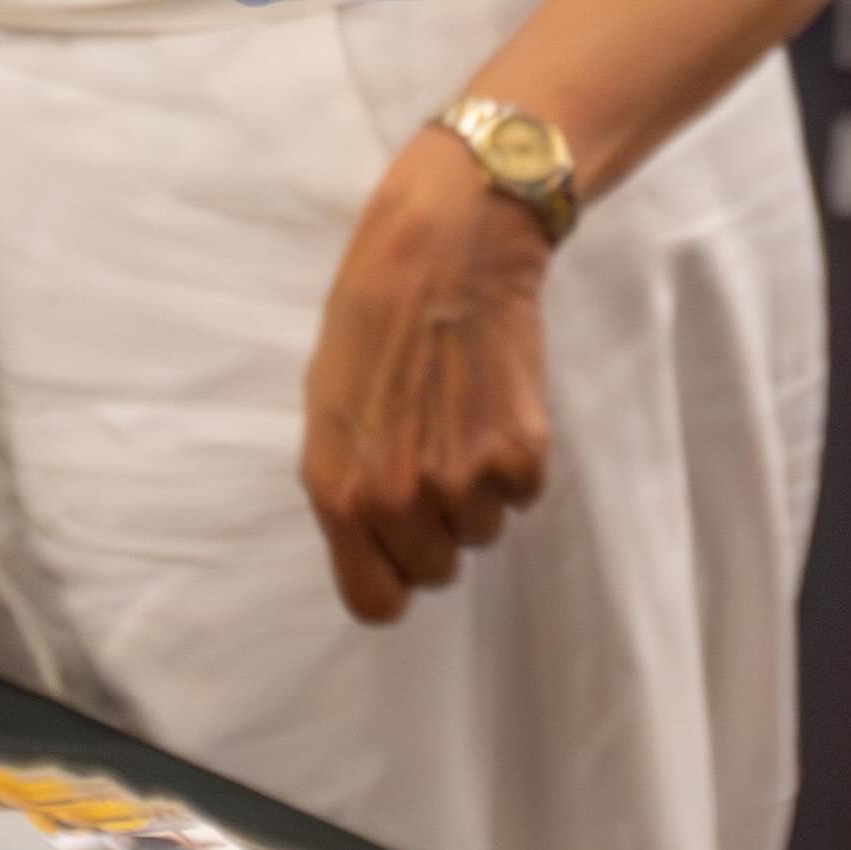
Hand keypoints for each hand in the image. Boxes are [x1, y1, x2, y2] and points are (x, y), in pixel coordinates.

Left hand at [304, 135, 558, 622]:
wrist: (446, 246)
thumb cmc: (373, 313)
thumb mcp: (326, 405)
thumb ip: (345, 482)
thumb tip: (369, 535)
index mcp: (336, 491)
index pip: (375, 603)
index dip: (391, 574)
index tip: (399, 544)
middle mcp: (395, 498)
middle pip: (436, 572)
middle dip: (437, 526)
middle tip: (433, 452)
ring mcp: (461, 482)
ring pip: (483, 533)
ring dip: (478, 489)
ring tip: (460, 415)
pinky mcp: (521, 456)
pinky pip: (524, 495)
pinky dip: (517, 459)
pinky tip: (495, 402)